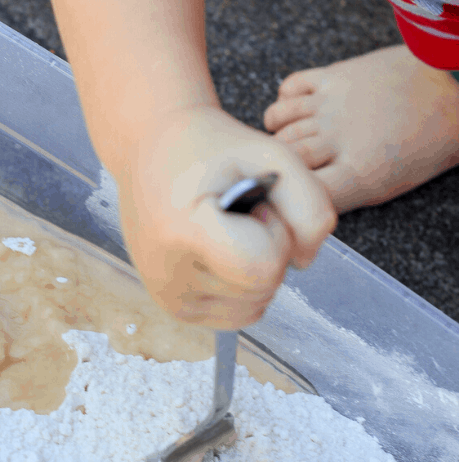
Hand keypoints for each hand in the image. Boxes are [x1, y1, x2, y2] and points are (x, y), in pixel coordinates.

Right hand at [112, 105, 336, 328]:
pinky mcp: (175, 308)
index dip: (276, 234)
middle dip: (270, 248)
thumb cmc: (210, 149)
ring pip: (257, 304)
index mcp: (183, 232)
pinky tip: (224, 251)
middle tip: (239, 211)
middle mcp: (168, 275)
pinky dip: (246, 285)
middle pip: (264, 287)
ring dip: (258, 267)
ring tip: (228, 228)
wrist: (151, 150)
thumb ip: (310, 207)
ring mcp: (170, 297)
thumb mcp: (271, 155)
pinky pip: (241, 313)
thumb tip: (304, 262)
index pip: (263, 269)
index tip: (254, 204)